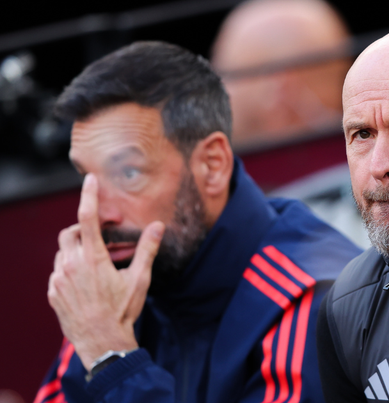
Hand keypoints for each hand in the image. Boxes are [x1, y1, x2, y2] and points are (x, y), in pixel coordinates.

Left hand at [48, 174, 164, 367]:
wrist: (101, 342)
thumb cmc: (122, 311)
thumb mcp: (139, 279)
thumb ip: (147, 250)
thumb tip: (158, 226)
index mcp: (93, 259)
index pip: (87, 218)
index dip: (89, 196)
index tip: (89, 180)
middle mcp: (71, 265)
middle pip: (70, 233)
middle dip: (84, 230)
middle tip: (104, 239)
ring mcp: (58, 280)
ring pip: (64, 253)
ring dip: (79, 252)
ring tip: (99, 266)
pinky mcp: (53, 293)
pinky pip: (58, 272)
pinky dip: (71, 269)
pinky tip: (88, 283)